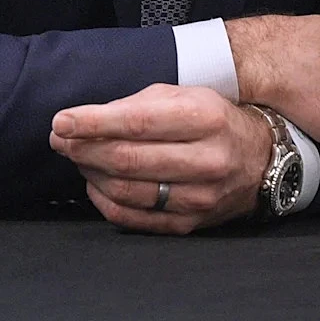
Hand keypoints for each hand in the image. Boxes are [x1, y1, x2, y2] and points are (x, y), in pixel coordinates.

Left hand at [49, 83, 271, 234]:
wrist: (259, 159)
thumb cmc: (214, 121)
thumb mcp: (184, 96)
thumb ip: (138, 104)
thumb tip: (89, 120)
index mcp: (204, 117)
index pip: (138, 122)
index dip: (94, 123)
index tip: (63, 120)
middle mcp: (206, 159)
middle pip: (129, 159)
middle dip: (85, 148)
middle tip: (60, 138)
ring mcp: (199, 197)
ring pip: (128, 191)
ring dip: (91, 173)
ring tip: (76, 156)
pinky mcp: (190, 225)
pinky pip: (135, 218)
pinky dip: (106, 201)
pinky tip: (95, 183)